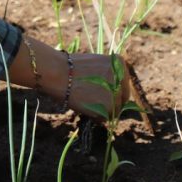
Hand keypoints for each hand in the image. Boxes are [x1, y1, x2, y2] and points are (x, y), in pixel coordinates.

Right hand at [9, 36, 130, 119]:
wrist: (57, 73)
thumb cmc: (69, 68)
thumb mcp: (94, 65)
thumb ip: (106, 76)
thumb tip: (111, 92)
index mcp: (119, 63)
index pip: (123, 85)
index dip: (113, 93)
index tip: (102, 95)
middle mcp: (122, 77)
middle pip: (122, 99)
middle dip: (110, 104)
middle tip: (94, 104)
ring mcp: (117, 92)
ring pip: (114, 110)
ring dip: (101, 111)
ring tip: (85, 103)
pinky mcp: (110, 106)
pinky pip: (104, 117)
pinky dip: (95, 117)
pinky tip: (84, 108)